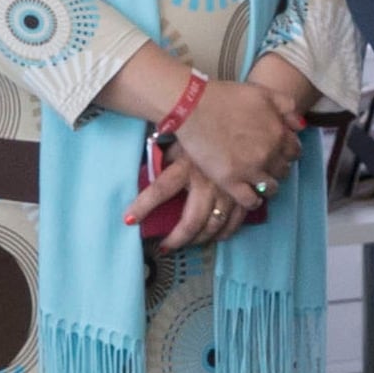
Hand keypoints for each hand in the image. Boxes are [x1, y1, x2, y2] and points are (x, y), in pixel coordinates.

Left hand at [125, 142, 242, 252]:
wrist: (243, 126)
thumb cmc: (206, 134)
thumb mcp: (183, 141)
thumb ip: (167, 157)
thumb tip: (150, 172)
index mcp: (188, 167)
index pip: (160, 190)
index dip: (143, 206)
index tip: (129, 220)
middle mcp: (207, 182)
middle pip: (190, 222)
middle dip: (177, 239)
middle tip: (165, 246)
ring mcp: (228, 192)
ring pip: (213, 226)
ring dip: (199, 239)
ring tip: (187, 243)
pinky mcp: (244, 195)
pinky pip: (234, 223)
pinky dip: (223, 233)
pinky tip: (214, 236)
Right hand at [168, 78, 304, 208]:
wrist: (193, 107)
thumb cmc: (225, 96)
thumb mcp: (262, 92)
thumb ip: (286, 105)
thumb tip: (300, 126)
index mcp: (278, 132)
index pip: (295, 151)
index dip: (287, 152)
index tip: (277, 152)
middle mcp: (269, 153)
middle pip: (284, 171)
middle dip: (277, 168)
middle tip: (264, 164)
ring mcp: (250, 170)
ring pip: (270, 188)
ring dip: (267, 186)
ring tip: (257, 181)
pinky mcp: (230, 182)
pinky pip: (251, 201)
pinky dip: (254, 201)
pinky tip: (250, 196)